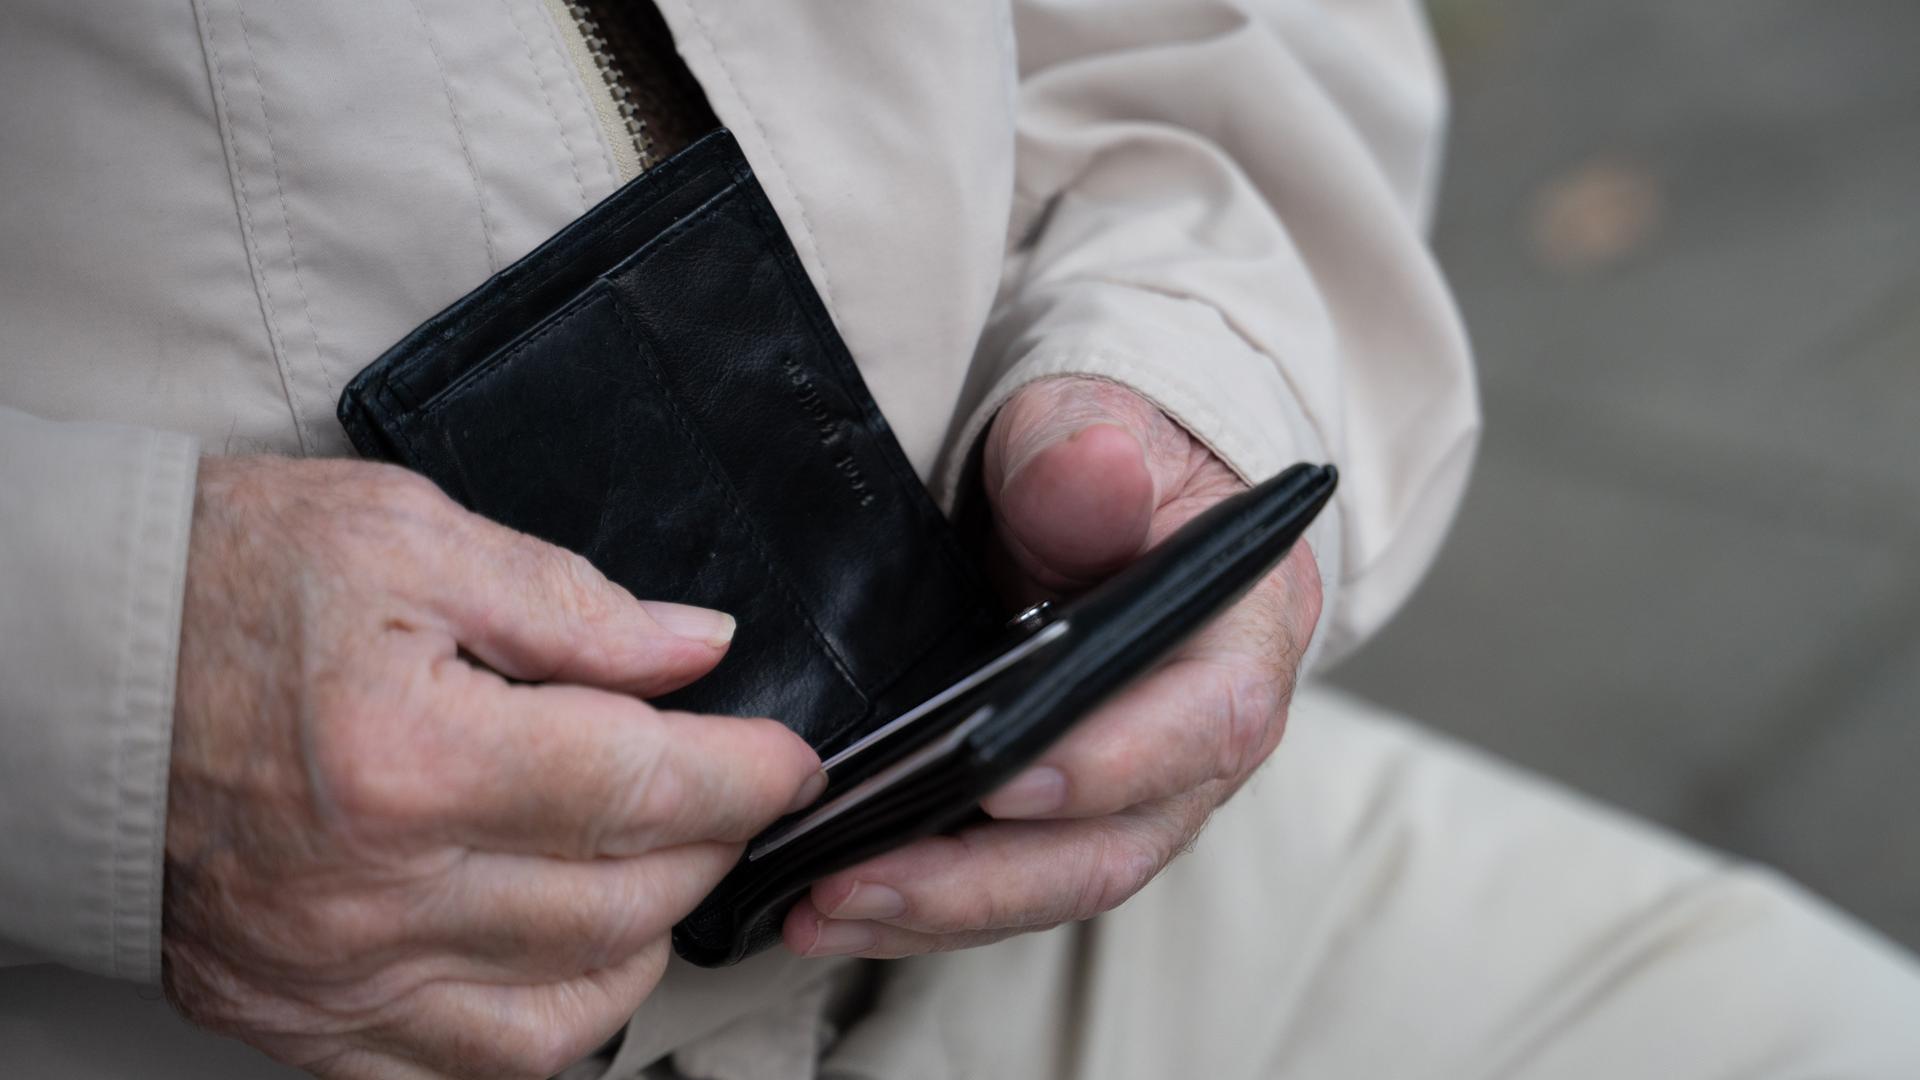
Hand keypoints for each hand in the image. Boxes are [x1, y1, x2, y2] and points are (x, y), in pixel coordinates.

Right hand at [164, 457, 823, 1078]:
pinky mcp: (304, 1019)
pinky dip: (552, 1022)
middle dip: (710, 845)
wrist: (70, 671)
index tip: (788, 760)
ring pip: (567, 1011)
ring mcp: (338, 974)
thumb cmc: (224, 587)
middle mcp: (375, 890)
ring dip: (646, 938)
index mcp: (408, 757)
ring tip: (654, 865)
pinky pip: (467, 1071)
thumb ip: (571, 604)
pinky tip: (567, 954)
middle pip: (621, 901)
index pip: (640, 787)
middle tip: (725, 791)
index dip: (747, 774)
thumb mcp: (406, 540)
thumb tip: (696, 649)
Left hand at [783, 377, 1320, 956]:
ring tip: (820, 911)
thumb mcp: (1099, 424)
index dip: (1110, 764)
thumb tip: (1094, 470)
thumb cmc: (1112, 456)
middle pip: (1113, 844)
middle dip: (984, 880)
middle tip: (861, 881)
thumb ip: (1089, 455)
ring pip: (1053, 883)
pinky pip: (1010, 882)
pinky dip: (926, 904)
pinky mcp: (1073, 817)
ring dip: (936, 910)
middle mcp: (1204, 742)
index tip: (1002, 782)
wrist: (1102, 487)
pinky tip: (836, 906)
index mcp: (1242, 641)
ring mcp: (1139, 793)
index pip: (1203, 723)